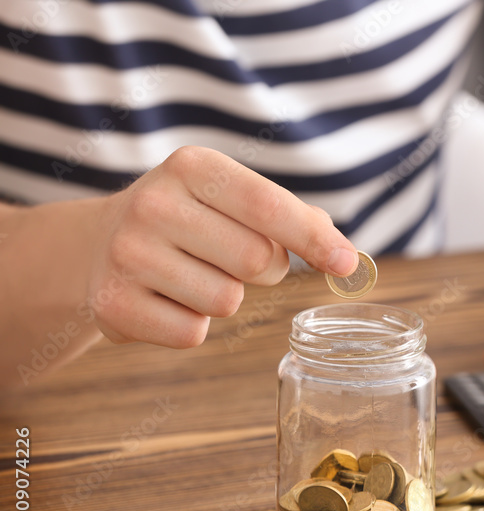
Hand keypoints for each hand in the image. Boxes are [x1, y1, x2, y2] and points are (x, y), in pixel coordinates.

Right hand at [86, 146, 356, 346]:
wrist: (99, 244)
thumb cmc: (191, 221)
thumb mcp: (233, 198)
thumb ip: (292, 218)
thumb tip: (344, 254)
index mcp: (193, 167)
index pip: (270, 207)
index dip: (314, 240)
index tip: (346, 263)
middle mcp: (154, 203)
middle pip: (257, 261)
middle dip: (263, 270)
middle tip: (231, 259)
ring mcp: (127, 254)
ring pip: (227, 302)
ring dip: (224, 298)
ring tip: (191, 275)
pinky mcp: (112, 304)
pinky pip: (192, 333)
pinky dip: (191, 325)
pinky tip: (167, 299)